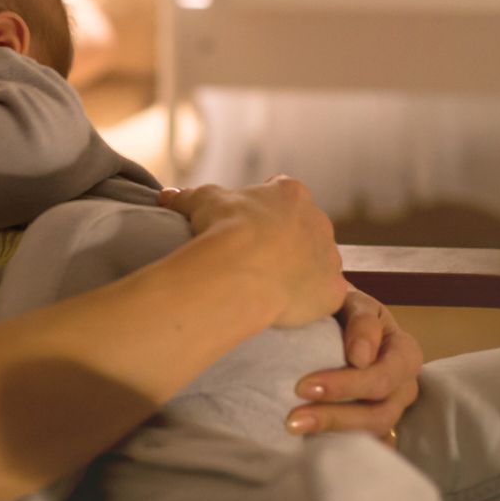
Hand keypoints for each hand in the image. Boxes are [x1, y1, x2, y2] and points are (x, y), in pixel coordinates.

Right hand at [158, 176, 346, 327]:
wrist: (241, 272)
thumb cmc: (223, 229)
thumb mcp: (201, 202)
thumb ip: (188, 197)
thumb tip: (166, 196)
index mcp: (291, 194)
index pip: (283, 193)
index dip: (265, 208)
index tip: (248, 223)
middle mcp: (318, 221)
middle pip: (306, 229)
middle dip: (287, 240)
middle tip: (259, 258)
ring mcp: (329, 257)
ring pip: (319, 262)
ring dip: (302, 270)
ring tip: (271, 285)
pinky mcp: (333, 290)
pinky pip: (325, 296)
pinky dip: (309, 301)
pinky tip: (286, 307)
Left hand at [285, 287, 422, 447]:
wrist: (333, 322)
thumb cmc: (344, 309)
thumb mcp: (353, 302)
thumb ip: (362, 319)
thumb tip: (361, 357)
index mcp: (405, 352)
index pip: (385, 376)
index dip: (347, 385)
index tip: (303, 386)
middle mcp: (404, 386)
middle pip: (380, 412)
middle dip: (335, 415)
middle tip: (294, 416)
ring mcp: (392, 411)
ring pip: (372, 433)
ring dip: (332, 432)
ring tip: (294, 427)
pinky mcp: (374, 429)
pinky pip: (367, 450)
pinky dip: (344, 451)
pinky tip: (314, 450)